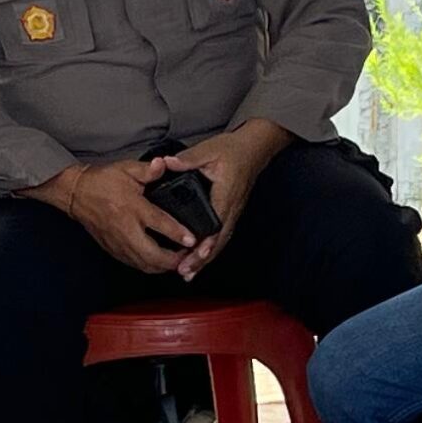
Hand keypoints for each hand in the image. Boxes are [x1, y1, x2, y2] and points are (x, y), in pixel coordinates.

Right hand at [34, 159, 194, 273]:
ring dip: (162, 267)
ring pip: (144, 264)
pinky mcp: (112, 249)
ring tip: (177, 260)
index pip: (159, 223)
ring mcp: (118, 242)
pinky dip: (149, 267)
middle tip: (189, 255)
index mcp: (132, 207)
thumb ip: (148, 170)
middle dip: (173, 260)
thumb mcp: (126, 169)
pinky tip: (159, 262)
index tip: (192, 240)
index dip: (177, 234)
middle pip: (152, 255)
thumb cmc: (102, 181)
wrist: (76, 193)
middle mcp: (126, 228)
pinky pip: (134, 264)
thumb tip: (164, 165)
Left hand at [155, 120, 290, 277]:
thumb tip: (167, 163)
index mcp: (225, 194)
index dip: (207, 240)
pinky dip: (210, 250)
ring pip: (220, 241)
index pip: (217, 222)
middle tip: (186, 272)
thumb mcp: (209, 150)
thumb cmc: (233, 150)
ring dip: (205, 259)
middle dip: (202, 258)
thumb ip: (188, 159)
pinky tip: (198, 260)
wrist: (253, 149)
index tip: (195, 253)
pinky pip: (221, 236)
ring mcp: (232, 213)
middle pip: (218, 240)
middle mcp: (231, 208)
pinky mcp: (230, 214)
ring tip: (188, 274)